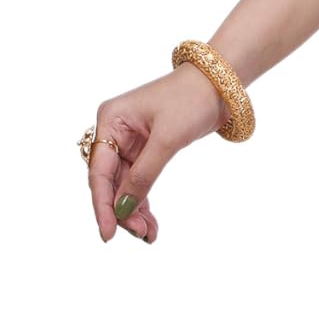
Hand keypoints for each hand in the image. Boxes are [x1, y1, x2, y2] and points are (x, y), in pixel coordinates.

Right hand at [85, 63, 226, 244]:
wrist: (219, 84)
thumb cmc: (190, 100)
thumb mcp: (167, 139)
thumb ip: (144, 175)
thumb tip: (123, 209)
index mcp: (110, 121)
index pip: (99, 171)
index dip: (102, 205)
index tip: (108, 234)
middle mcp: (114, 132)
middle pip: (110, 181)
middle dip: (122, 210)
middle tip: (141, 235)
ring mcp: (129, 142)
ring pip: (124, 185)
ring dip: (134, 211)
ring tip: (149, 235)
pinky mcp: (146, 150)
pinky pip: (139, 181)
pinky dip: (144, 202)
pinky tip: (151, 223)